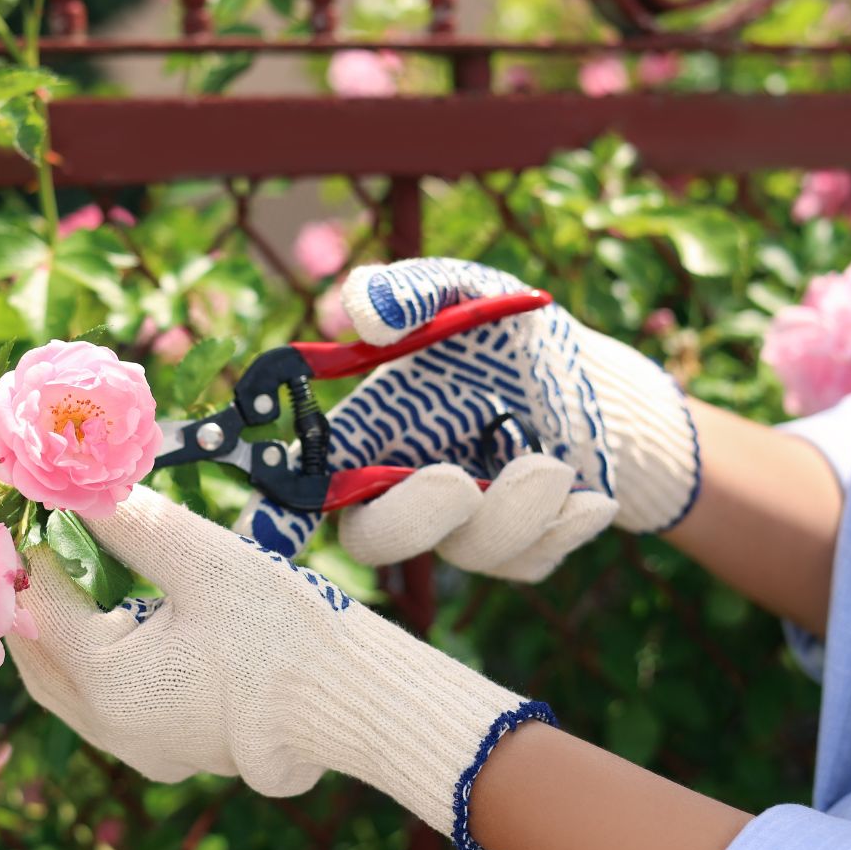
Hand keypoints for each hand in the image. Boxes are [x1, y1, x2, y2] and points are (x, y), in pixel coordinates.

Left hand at [6, 486, 552, 849]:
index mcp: (108, 682)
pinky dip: (92, 664)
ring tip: (63, 576)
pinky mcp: (171, 752)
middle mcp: (112, 728)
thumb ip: (131, 522)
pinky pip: (105, 707)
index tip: (38, 501)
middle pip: (37, 658)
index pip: (46, 602)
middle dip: (29, 600)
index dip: (36, 546)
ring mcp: (141, 749)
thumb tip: (78, 483)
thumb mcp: (202, 559)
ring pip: (67, 690)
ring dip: (57, 636)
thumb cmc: (282, 629)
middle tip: (31, 543)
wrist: (354, 700)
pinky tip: (110, 622)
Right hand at [239, 257, 697, 577]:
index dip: (277, 514)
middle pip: (371, 539)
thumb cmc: (501, 331)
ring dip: (515, 510)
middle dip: (411, 521)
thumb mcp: (462, 288)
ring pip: (467, 551)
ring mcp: (460, 526)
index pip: (306, 482)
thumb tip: (364, 314)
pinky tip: (586, 491)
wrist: (587, 374)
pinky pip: (530, 561)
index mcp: (368, 430)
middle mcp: (402, 487)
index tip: (264, 535)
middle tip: (456, 480)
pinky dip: (565, 523)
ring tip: (552, 462)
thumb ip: (408, 290)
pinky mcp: (519, 549)